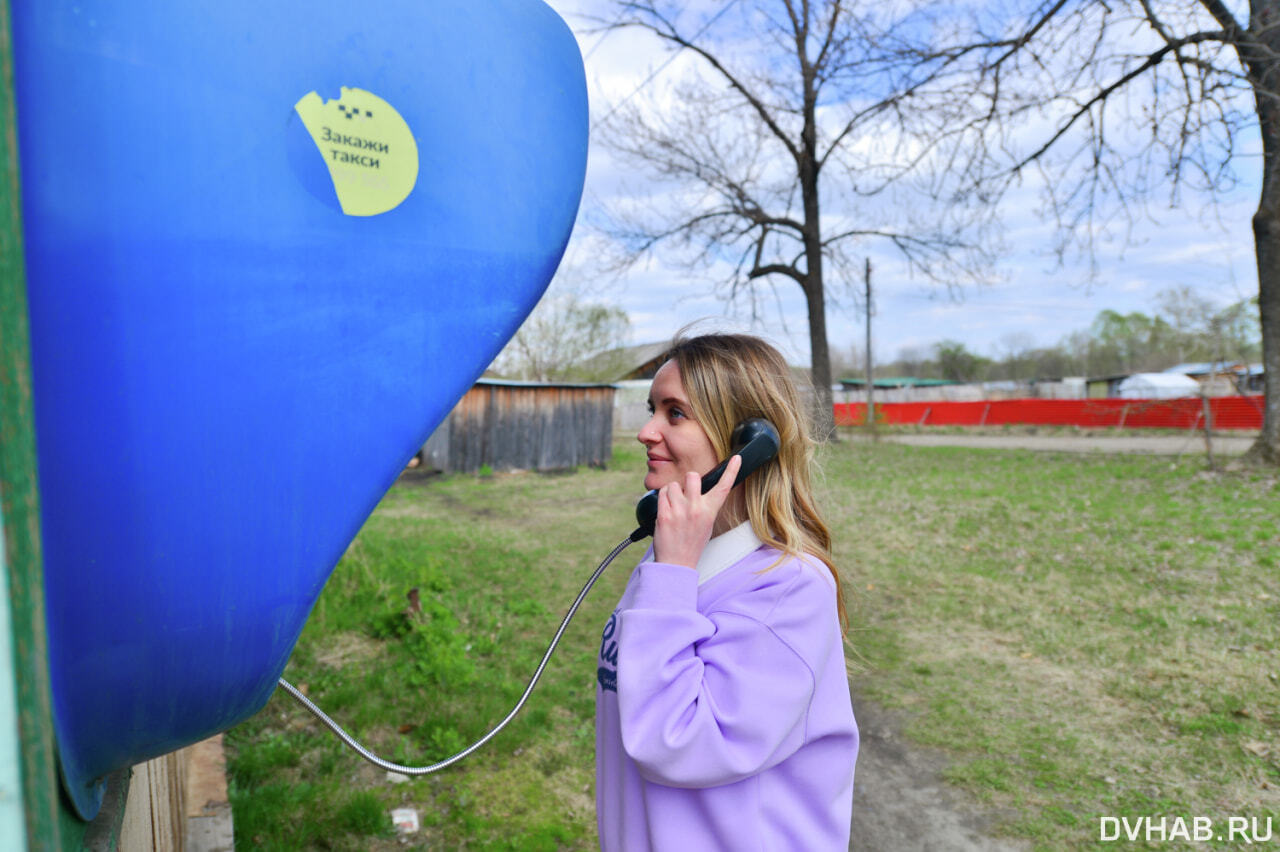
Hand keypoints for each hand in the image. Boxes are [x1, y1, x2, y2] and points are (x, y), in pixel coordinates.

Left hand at [653, 454, 741, 568]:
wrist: (676, 562)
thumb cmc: (691, 543)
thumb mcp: (706, 524)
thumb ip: (704, 505)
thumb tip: (698, 489)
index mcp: (710, 511)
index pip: (724, 487)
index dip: (732, 471)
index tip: (736, 458)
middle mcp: (696, 509)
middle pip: (692, 476)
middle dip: (687, 481)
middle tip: (685, 494)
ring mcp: (680, 511)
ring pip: (673, 485)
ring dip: (671, 492)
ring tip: (674, 508)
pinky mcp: (664, 514)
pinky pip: (661, 493)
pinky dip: (662, 499)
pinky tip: (666, 511)